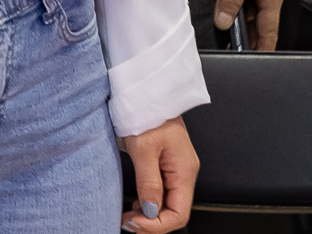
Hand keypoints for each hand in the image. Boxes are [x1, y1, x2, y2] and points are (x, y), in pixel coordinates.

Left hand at [120, 115, 197, 232]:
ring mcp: (175, 168)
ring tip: (128, 216)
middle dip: (151, 222)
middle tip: (127, 222)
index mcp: (184, 171)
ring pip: (167, 202)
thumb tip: (150, 210)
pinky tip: (135, 202)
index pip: (179, 213)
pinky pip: (161, 190)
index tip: (135, 224)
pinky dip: (148, 200)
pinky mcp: (165, 163)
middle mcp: (183, 172)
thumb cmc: (146, 112)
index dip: (158, 225)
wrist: (146, 90)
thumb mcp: (143, 148)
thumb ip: (148, 182)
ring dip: (149, 214)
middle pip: (174, 211)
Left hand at [215, 0, 286, 48]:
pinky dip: (231, 0)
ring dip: (235, 16)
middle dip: (245, 35)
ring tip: (221, 30)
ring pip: (246, 7)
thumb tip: (225, 20)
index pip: (269, 31)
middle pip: (257, 21)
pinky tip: (218, 3)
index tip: (254, 61)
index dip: (261, 47)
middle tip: (229, 48)